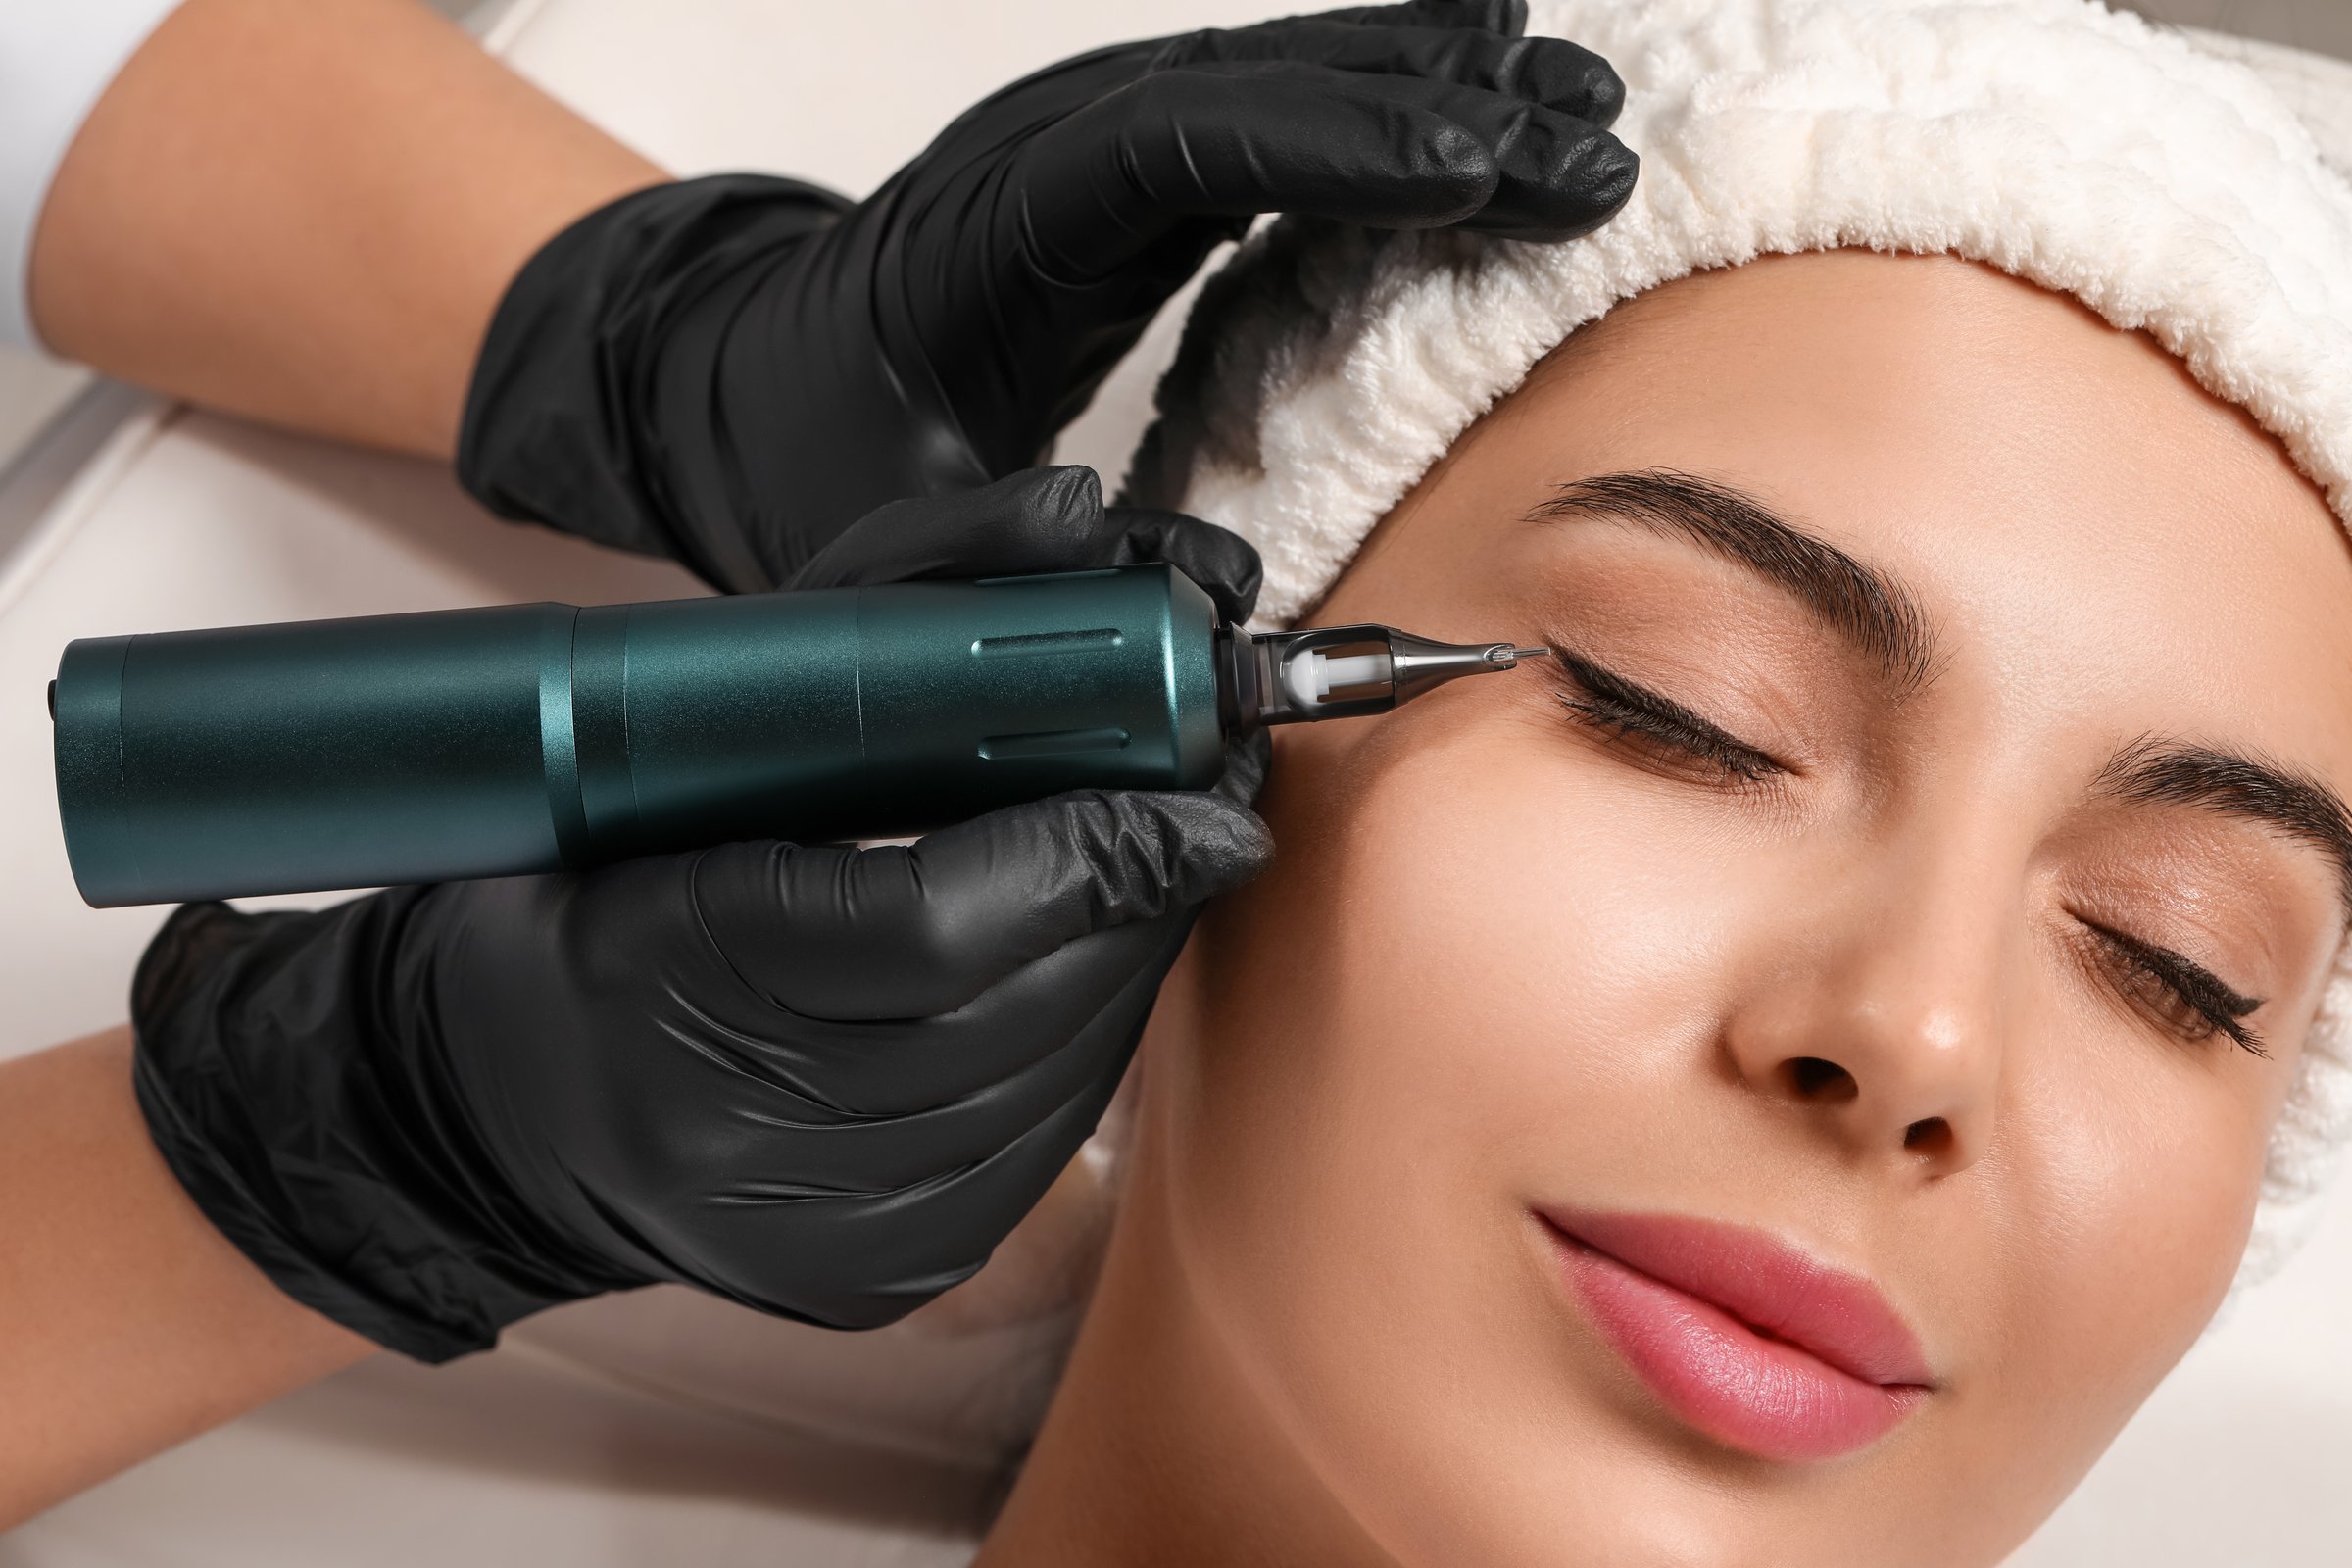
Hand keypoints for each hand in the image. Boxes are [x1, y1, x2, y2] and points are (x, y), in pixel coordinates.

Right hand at [131, 470, 1272, 1357]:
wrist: (501, 1102)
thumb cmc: (596, 874)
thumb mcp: (704, 700)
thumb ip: (889, 593)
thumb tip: (1074, 519)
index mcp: (655, 969)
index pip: (931, 925)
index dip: (1094, 855)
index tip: (1207, 794)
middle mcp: (732, 1133)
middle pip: (1027, 1006)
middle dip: (1145, 892)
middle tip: (1212, 794)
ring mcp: (809, 1228)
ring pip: (1056, 1080)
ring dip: (1133, 961)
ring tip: (1161, 862)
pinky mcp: (876, 1273)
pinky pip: (1040, 1141)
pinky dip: (1087, 1036)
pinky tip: (1099, 958)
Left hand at [457, 0, 1632, 591]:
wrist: (735, 375)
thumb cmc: (807, 454)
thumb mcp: (870, 548)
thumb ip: (1001, 577)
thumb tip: (1186, 603)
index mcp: (993, 228)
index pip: (1180, 146)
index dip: (1337, 146)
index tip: (1480, 175)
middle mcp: (1048, 150)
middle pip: (1260, 84)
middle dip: (1436, 108)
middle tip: (1593, 145)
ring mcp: (1089, 142)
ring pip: (1281, 78)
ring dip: (1433, 87)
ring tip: (1578, 107)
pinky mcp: (1126, 169)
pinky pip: (1271, 117)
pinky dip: (1380, 105)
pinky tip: (1477, 90)